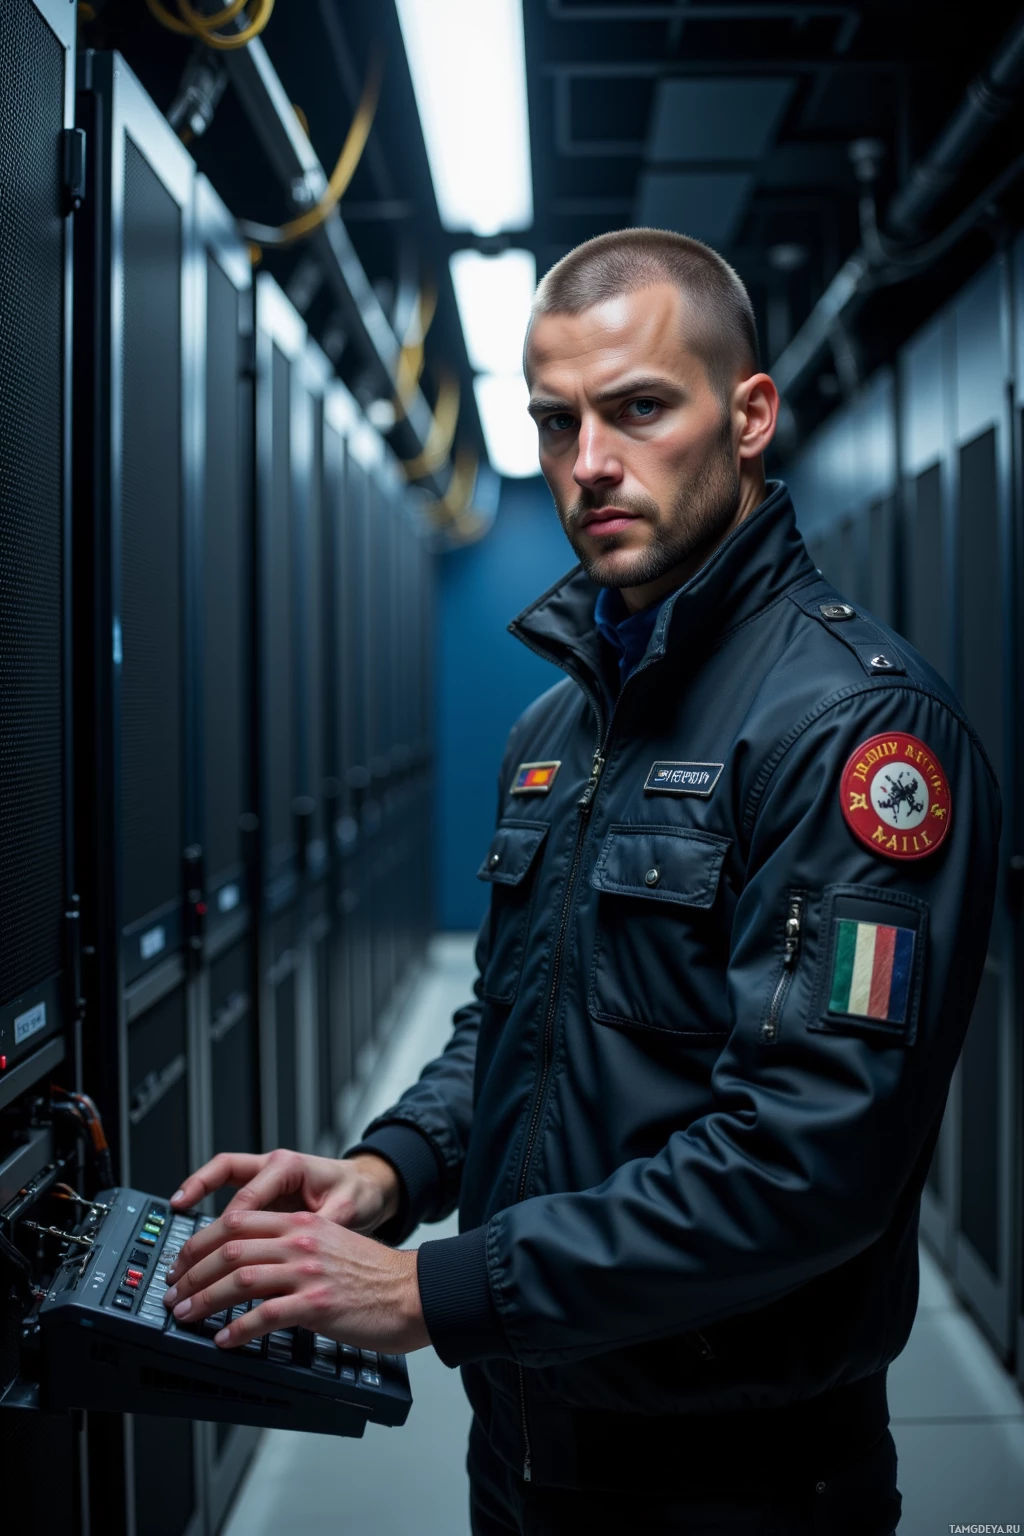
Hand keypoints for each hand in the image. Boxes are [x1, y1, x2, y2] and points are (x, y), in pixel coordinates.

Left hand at [161, 1207, 430, 1353]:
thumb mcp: (331, 1242)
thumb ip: (294, 1244)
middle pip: (230, 1247)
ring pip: (240, 1279)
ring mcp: (308, 1272)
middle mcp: (301, 1240)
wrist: (413, 1291)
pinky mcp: (317, 1305)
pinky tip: (224, 1339)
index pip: (237, 1221)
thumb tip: (253, 1263)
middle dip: (193, 1272)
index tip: (183, 1262)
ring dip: (204, 1300)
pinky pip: (265, 1315)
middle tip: (174, 1292)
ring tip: (186, 1316)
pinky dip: (237, 1329)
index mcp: (303, 1222)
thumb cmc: (376, 1275)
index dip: (201, 1242)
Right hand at [169, 1149, 400, 1234]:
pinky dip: (205, 1197)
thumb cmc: (359, 1193)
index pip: (250, 1195)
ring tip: (174, 1221)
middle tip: (183, 1246)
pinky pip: (226, 1190)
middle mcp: (272, 1166)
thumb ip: (323, 1226)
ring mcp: (265, 1177)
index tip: (216, 1250)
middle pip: (223, 1177)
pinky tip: (188, 1213)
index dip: (230, 1224)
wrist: (367, 1185)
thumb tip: (306, 1247)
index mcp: (290, 1166)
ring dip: (195, 1195)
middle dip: (198, 1203)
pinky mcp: (263, 1191)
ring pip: (219, 1179)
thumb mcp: (348, 1209)